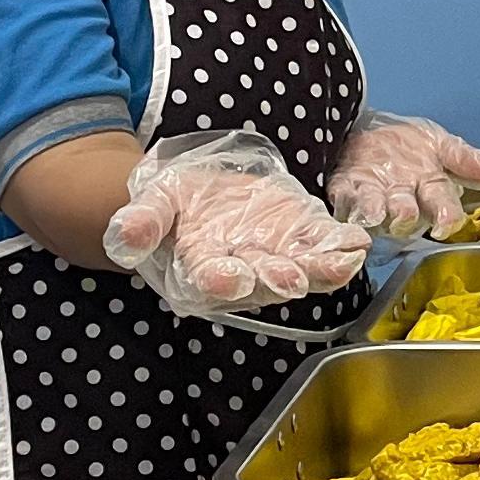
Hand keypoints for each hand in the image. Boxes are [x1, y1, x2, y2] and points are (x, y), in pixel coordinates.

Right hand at [102, 132, 371, 315]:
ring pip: (301, 271)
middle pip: (262, 282)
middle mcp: (243, 273)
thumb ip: (141, 221)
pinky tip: (356, 242)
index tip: (231, 277)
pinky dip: (340, 246)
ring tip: (343, 262)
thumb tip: (123, 237)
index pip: (209, 281)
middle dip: (278, 279)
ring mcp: (276, 258)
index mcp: (201, 269)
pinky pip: (323, 247)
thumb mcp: (151, 202)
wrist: (203, 197)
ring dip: (322, 270)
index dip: (220, 281)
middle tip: (292, 278)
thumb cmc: (174, 207)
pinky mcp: (301, 238)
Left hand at [329, 113, 479, 237]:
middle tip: (404, 213)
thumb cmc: (403, 141)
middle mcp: (401, 198)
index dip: (447, 219)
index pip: (444, 207)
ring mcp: (372, 195)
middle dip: (406, 216)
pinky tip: (348, 201)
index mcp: (428, 188)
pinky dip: (346, 202)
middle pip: (407, 214)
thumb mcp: (438, 142)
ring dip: (375, 212)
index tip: (445, 226)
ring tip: (373, 213)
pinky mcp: (345, 190)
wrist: (363, 126)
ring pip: (375, 211)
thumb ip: (465, 159)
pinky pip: (344, 199)